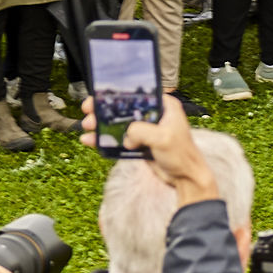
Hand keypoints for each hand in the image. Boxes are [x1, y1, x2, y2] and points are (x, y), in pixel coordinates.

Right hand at [89, 92, 220, 205]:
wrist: (185, 177)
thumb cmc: (181, 155)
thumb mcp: (163, 139)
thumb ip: (141, 131)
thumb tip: (127, 136)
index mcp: (165, 106)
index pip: (137, 94)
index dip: (116, 94)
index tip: (98, 98)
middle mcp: (155, 114)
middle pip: (124, 107)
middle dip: (103, 111)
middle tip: (89, 115)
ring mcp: (146, 129)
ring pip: (118, 122)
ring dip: (101, 125)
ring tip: (87, 128)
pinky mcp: (139, 142)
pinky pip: (119, 137)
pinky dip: (105, 138)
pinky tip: (90, 140)